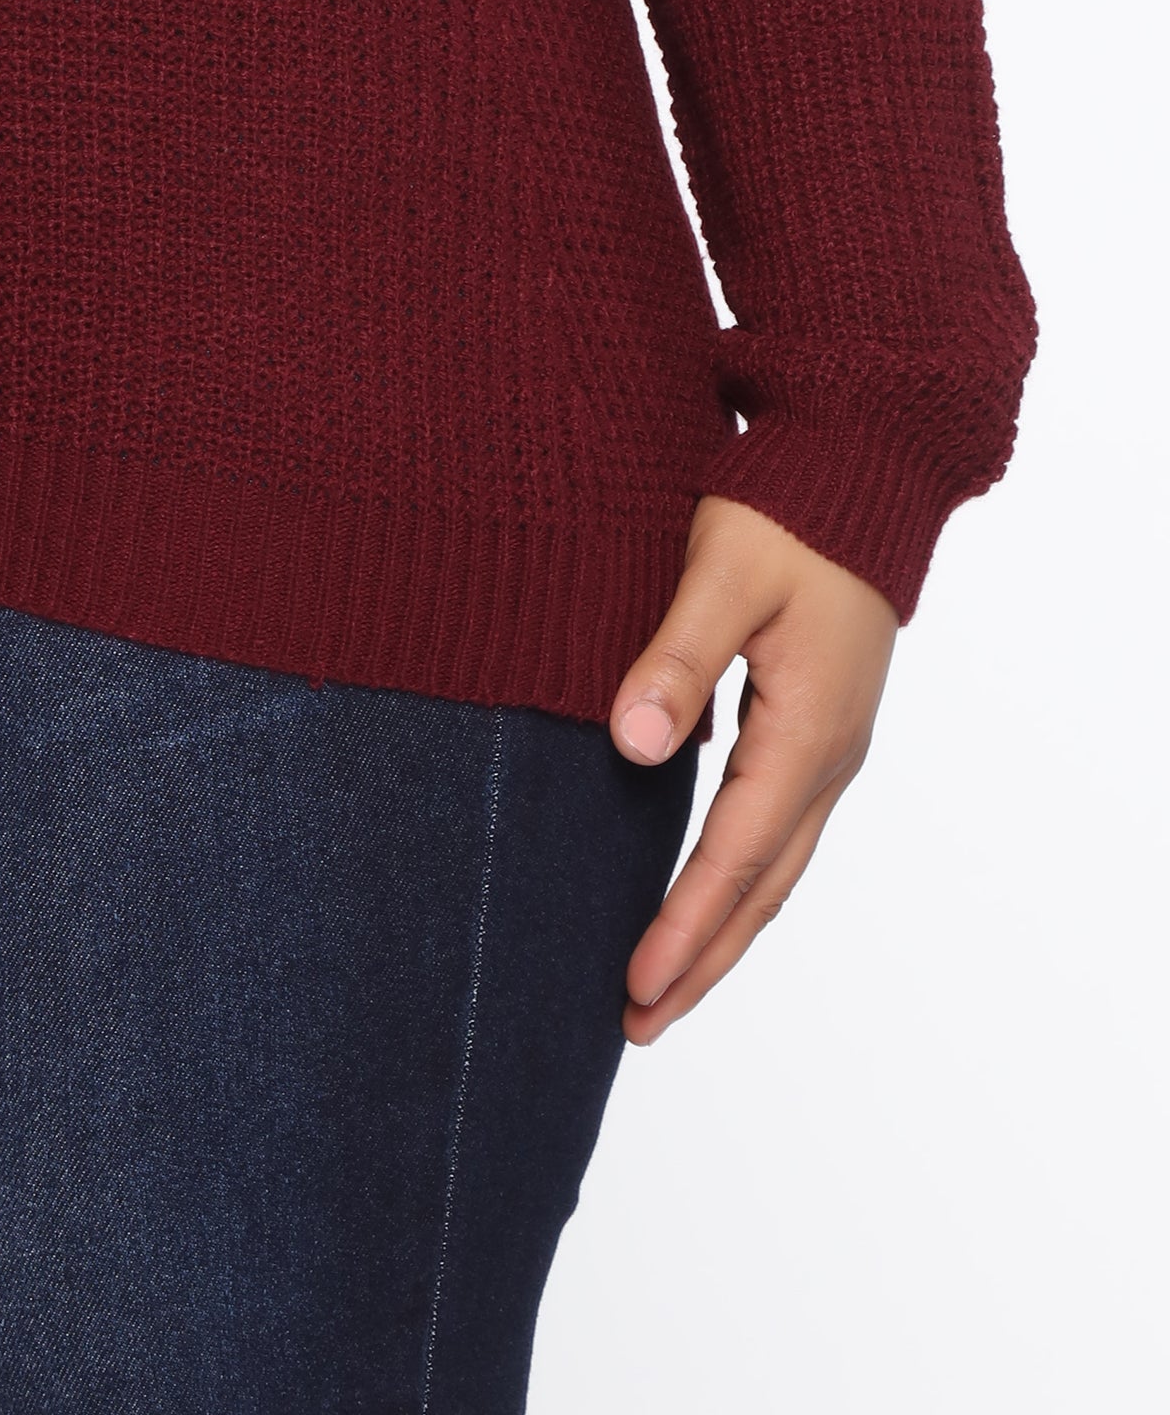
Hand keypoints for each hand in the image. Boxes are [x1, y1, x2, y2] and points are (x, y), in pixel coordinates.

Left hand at [607, 490, 896, 1039]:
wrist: (861, 466)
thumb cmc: (789, 508)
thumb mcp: (723, 571)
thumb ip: (676, 657)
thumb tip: (631, 745)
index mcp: (807, 731)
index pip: (733, 857)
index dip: (682, 928)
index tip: (635, 989)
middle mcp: (827, 756)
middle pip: (762, 889)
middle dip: (702, 961)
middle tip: (639, 1025)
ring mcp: (828, 745)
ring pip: (773, 867)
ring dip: (721, 930)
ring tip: (665, 988)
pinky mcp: (817, 724)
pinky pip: (775, 828)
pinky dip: (737, 879)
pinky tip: (702, 894)